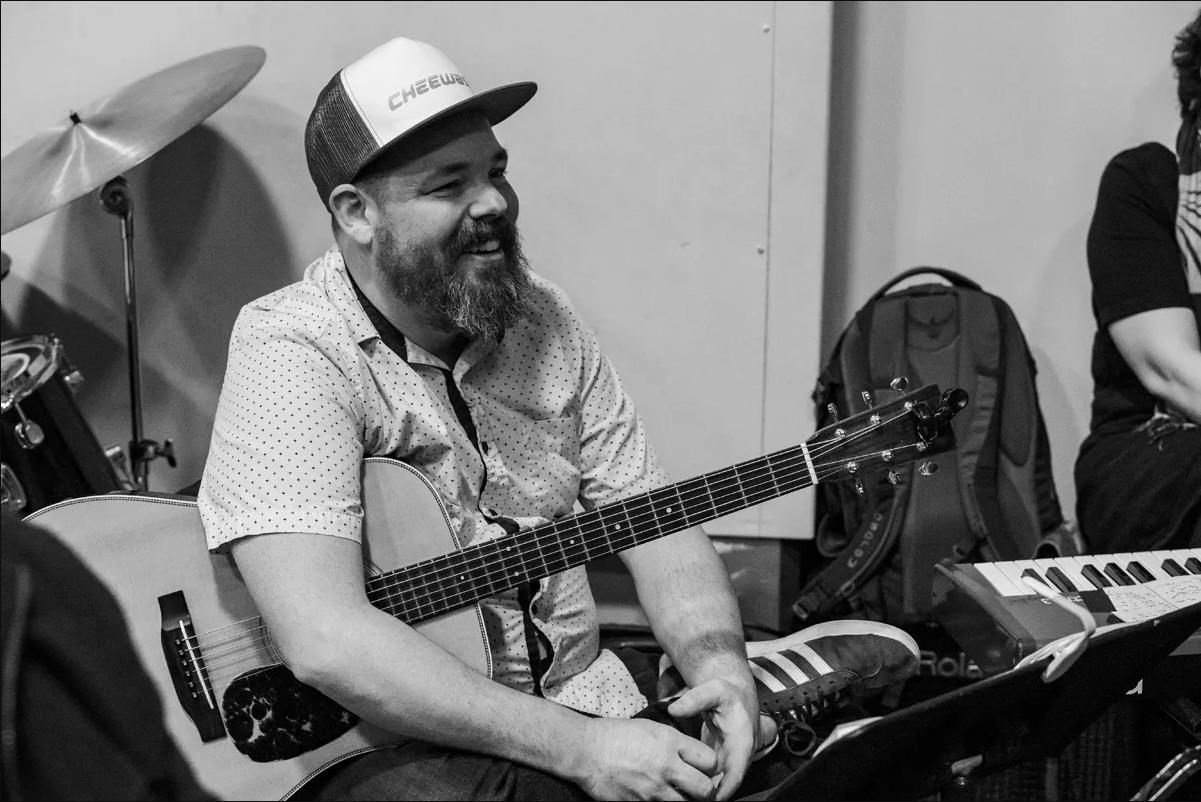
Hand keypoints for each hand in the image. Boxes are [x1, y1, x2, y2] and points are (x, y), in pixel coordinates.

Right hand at [571, 716, 719, 799]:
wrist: (587, 751)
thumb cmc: (616, 736)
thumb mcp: (651, 728)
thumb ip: (675, 742)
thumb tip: (692, 756)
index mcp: (670, 742)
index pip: (710, 761)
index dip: (710, 767)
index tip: (704, 768)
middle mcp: (666, 766)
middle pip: (705, 789)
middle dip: (705, 791)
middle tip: (699, 789)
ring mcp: (653, 789)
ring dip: (686, 800)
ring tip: (679, 795)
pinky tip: (659, 798)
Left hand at [667, 678, 777, 800]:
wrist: (735, 693)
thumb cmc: (728, 692)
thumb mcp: (713, 690)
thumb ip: (695, 698)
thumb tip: (674, 709)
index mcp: (742, 741)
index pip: (736, 772)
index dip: (725, 789)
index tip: (711, 799)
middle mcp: (739, 754)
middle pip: (727, 783)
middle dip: (711, 794)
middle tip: (688, 799)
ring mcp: (730, 758)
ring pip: (719, 781)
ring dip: (704, 791)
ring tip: (683, 796)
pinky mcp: (721, 759)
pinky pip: (713, 776)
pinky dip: (700, 781)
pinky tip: (683, 785)